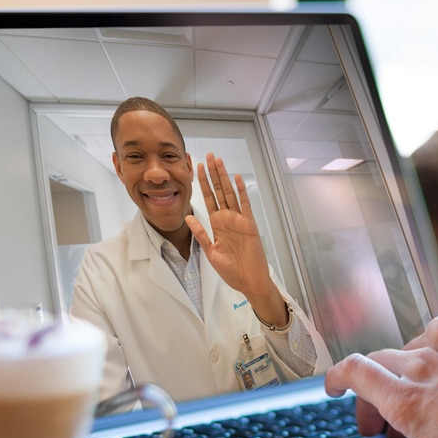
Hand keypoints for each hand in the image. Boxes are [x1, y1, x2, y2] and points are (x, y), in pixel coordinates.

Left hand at [185, 154, 275, 299]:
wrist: (249, 281)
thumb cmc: (231, 270)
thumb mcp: (210, 252)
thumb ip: (200, 234)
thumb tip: (188, 218)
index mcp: (216, 224)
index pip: (207, 199)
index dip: (202, 183)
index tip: (197, 169)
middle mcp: (227, 219)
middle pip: (218, 191)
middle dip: (213, 173)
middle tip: (208, 156)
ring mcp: (239, 220)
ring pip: (230, 193)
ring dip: (224, 177)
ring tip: (219, 161)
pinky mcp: (249, 224)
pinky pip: (245, 205)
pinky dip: (241, 192)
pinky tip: (236, 178)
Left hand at [325, 289, 437, 437]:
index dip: (436, 360)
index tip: (436, 378)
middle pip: (413, 348)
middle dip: (411, 377)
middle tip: (418, 408)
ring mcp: (423, 361)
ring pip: (384, 360)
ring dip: (378, 384)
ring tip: (376, 411)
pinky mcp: (402, 393)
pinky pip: (356, 373)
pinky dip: (339, 377)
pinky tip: (334, 388)